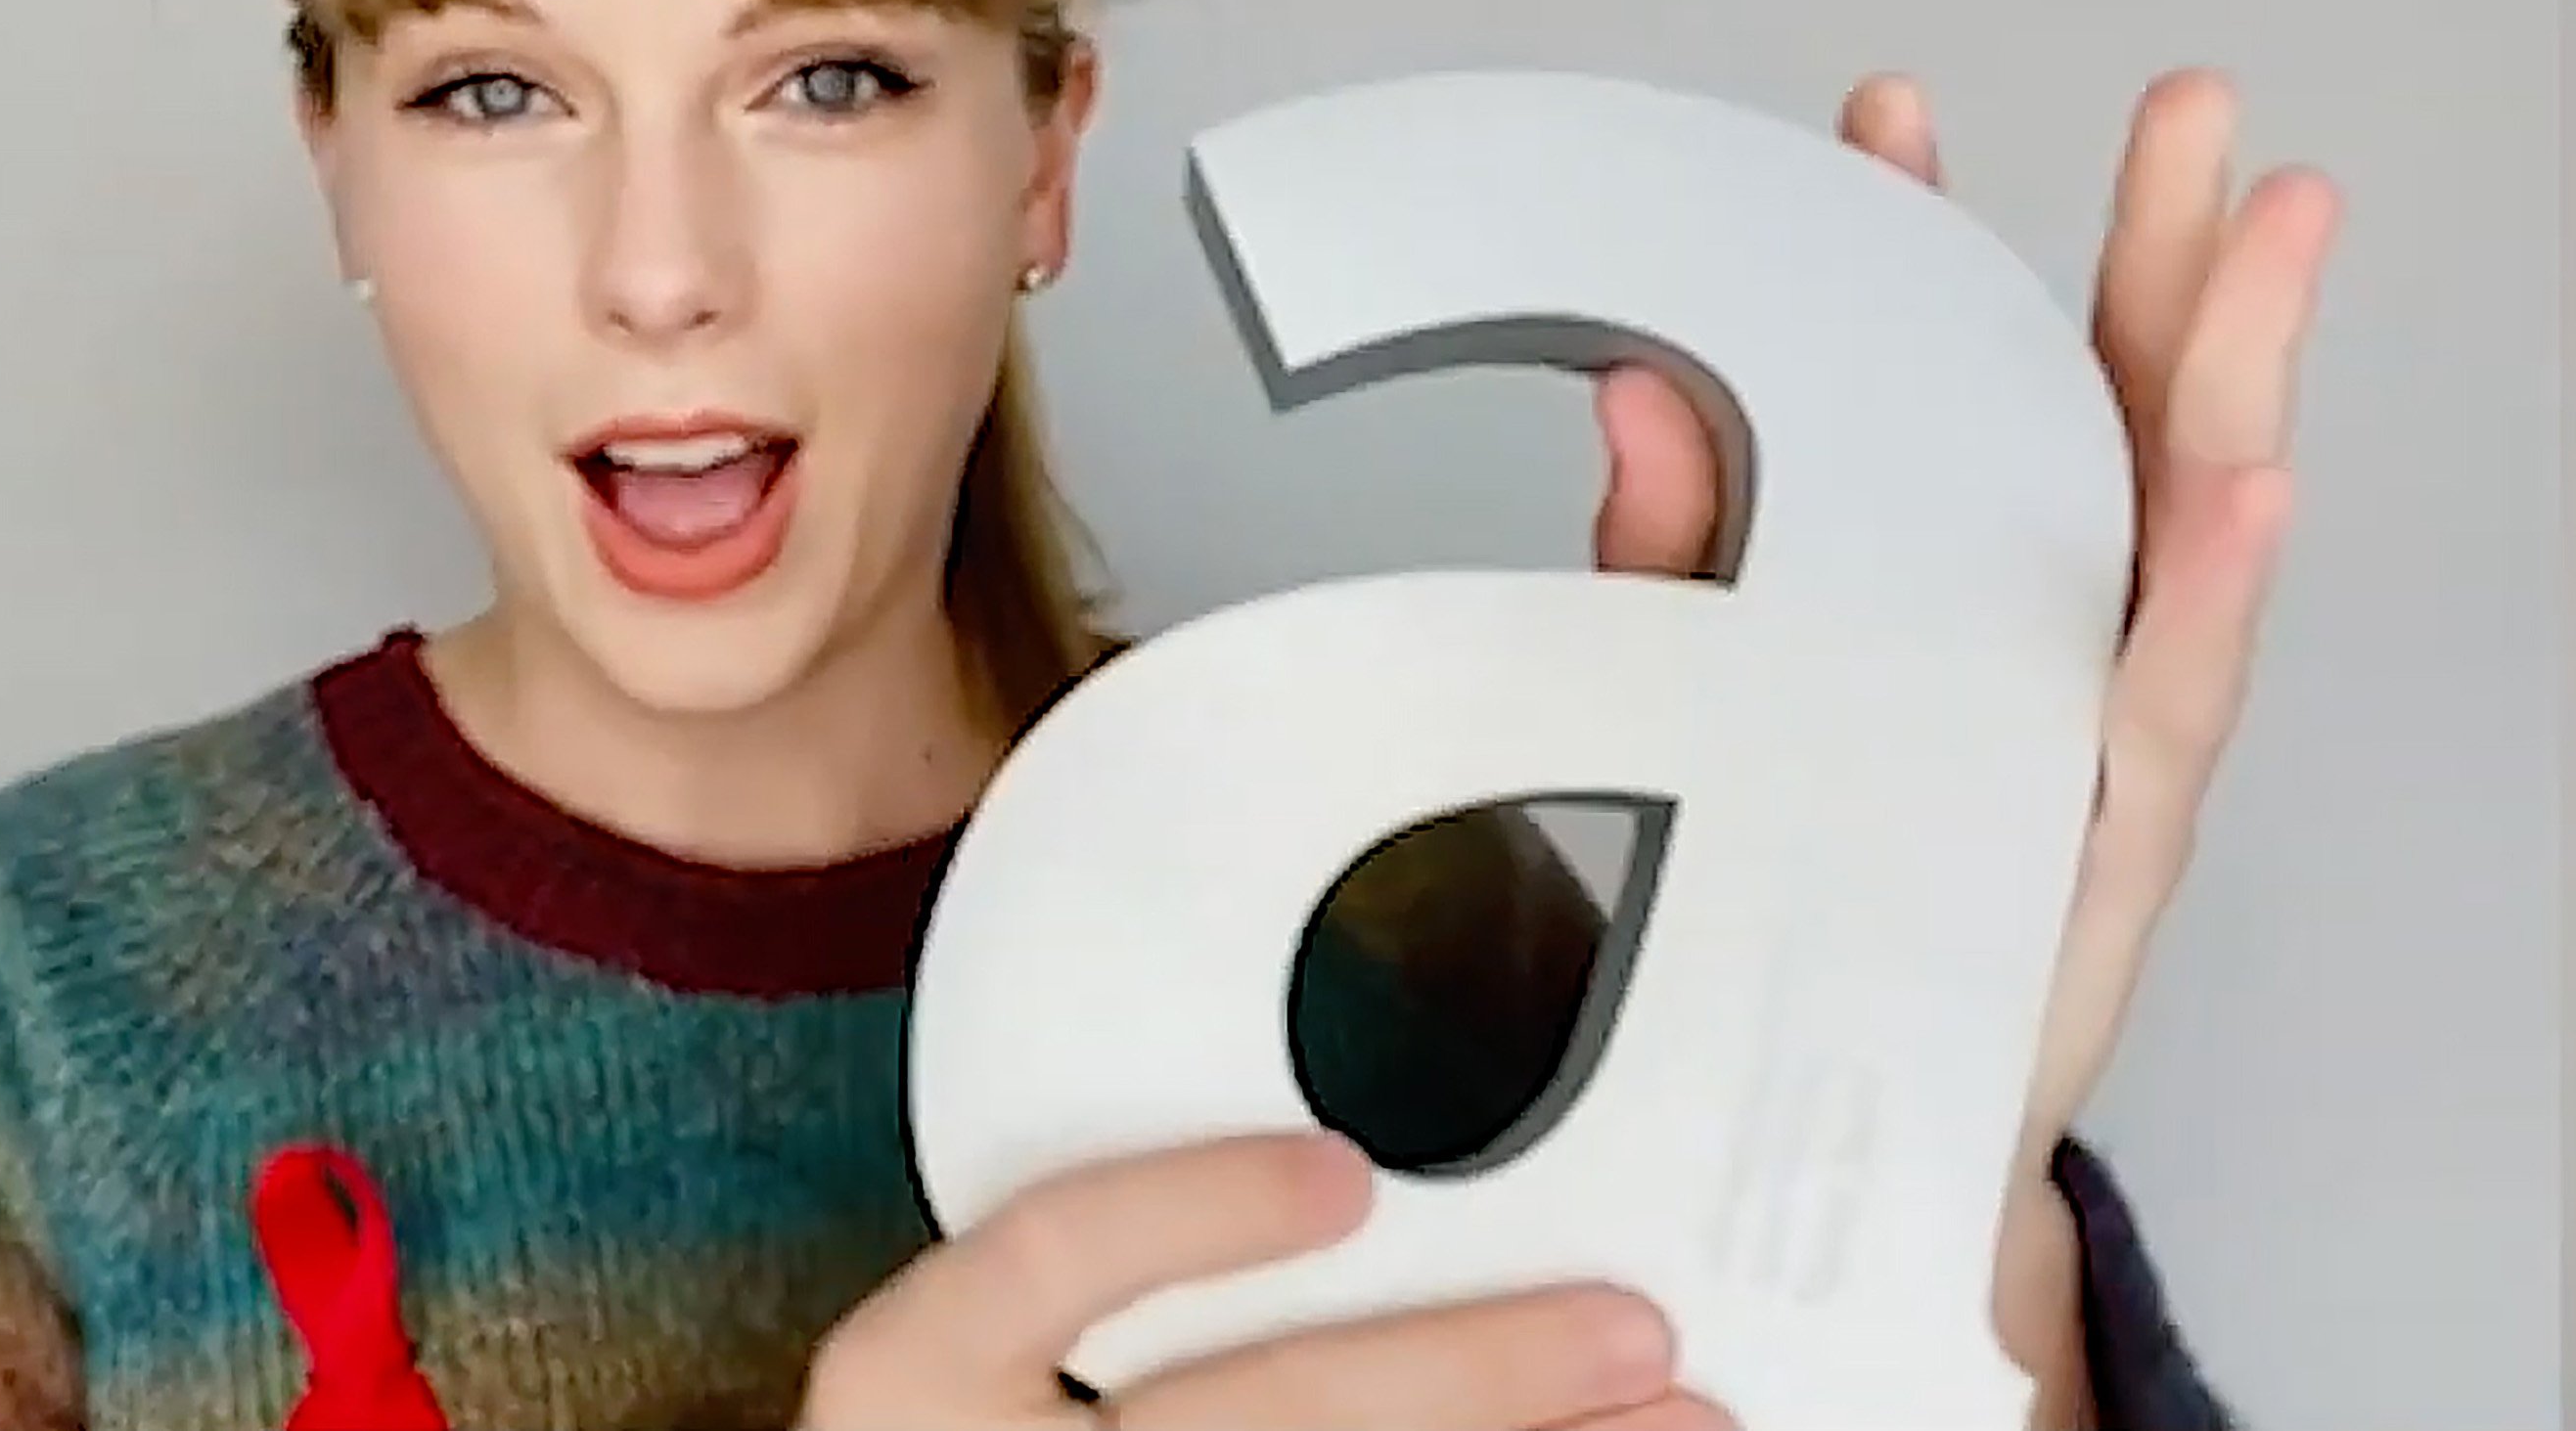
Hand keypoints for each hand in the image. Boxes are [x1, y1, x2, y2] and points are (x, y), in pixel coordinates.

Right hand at [802, 1130, 1730, 1429]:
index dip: (1197, 1212)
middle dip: (1465, 1374)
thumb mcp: (953, 1361)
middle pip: (1256, 1416)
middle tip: (1622, 1330)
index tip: (1339, 1173)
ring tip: (1671, 1422)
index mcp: (908, 1385)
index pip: (1046, 1265)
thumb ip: (1084, 1274)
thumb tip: (1349, 1192)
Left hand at [1587, 68, 2337, 1171]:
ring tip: (2270, 239)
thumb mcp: (1709, 696)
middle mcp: (2040, 643)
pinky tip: (2248, 487)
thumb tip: (1633, 392)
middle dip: (2162, 263)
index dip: (1926, 257)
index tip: (1890, 119)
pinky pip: (2164, 706)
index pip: (1947, 394)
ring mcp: (2089, 736)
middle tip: (2192, 112)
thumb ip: (1682, 551)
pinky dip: (2208, 590)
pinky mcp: (2105, 847)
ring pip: (2182, 536)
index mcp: (1942, 586)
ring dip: (2233, 376)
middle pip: (2113, 424)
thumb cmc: (1803, 899)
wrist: (1849, 1125)